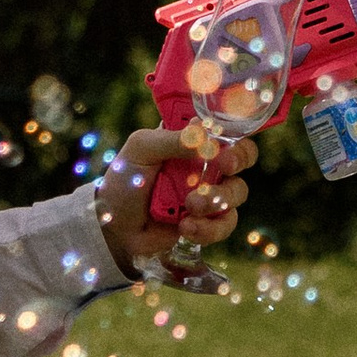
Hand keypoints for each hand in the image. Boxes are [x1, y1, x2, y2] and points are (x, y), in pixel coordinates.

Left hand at [95, 127, 255, 290]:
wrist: (113, 227)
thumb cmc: (125, 180)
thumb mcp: (141, 149)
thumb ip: (172, 139)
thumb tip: (205, 137)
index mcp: (192, 140)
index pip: (225, 128)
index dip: (232, 132)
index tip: (222, 142)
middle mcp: (206, 164)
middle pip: (244, 156)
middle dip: (239, 159)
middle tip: (225, 166)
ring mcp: (210, 193)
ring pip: (238, 191)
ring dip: (218, 199)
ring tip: (190, 206)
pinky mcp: (208, 222)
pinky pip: (226, 223)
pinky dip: (209, 227)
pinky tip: (186, 228)